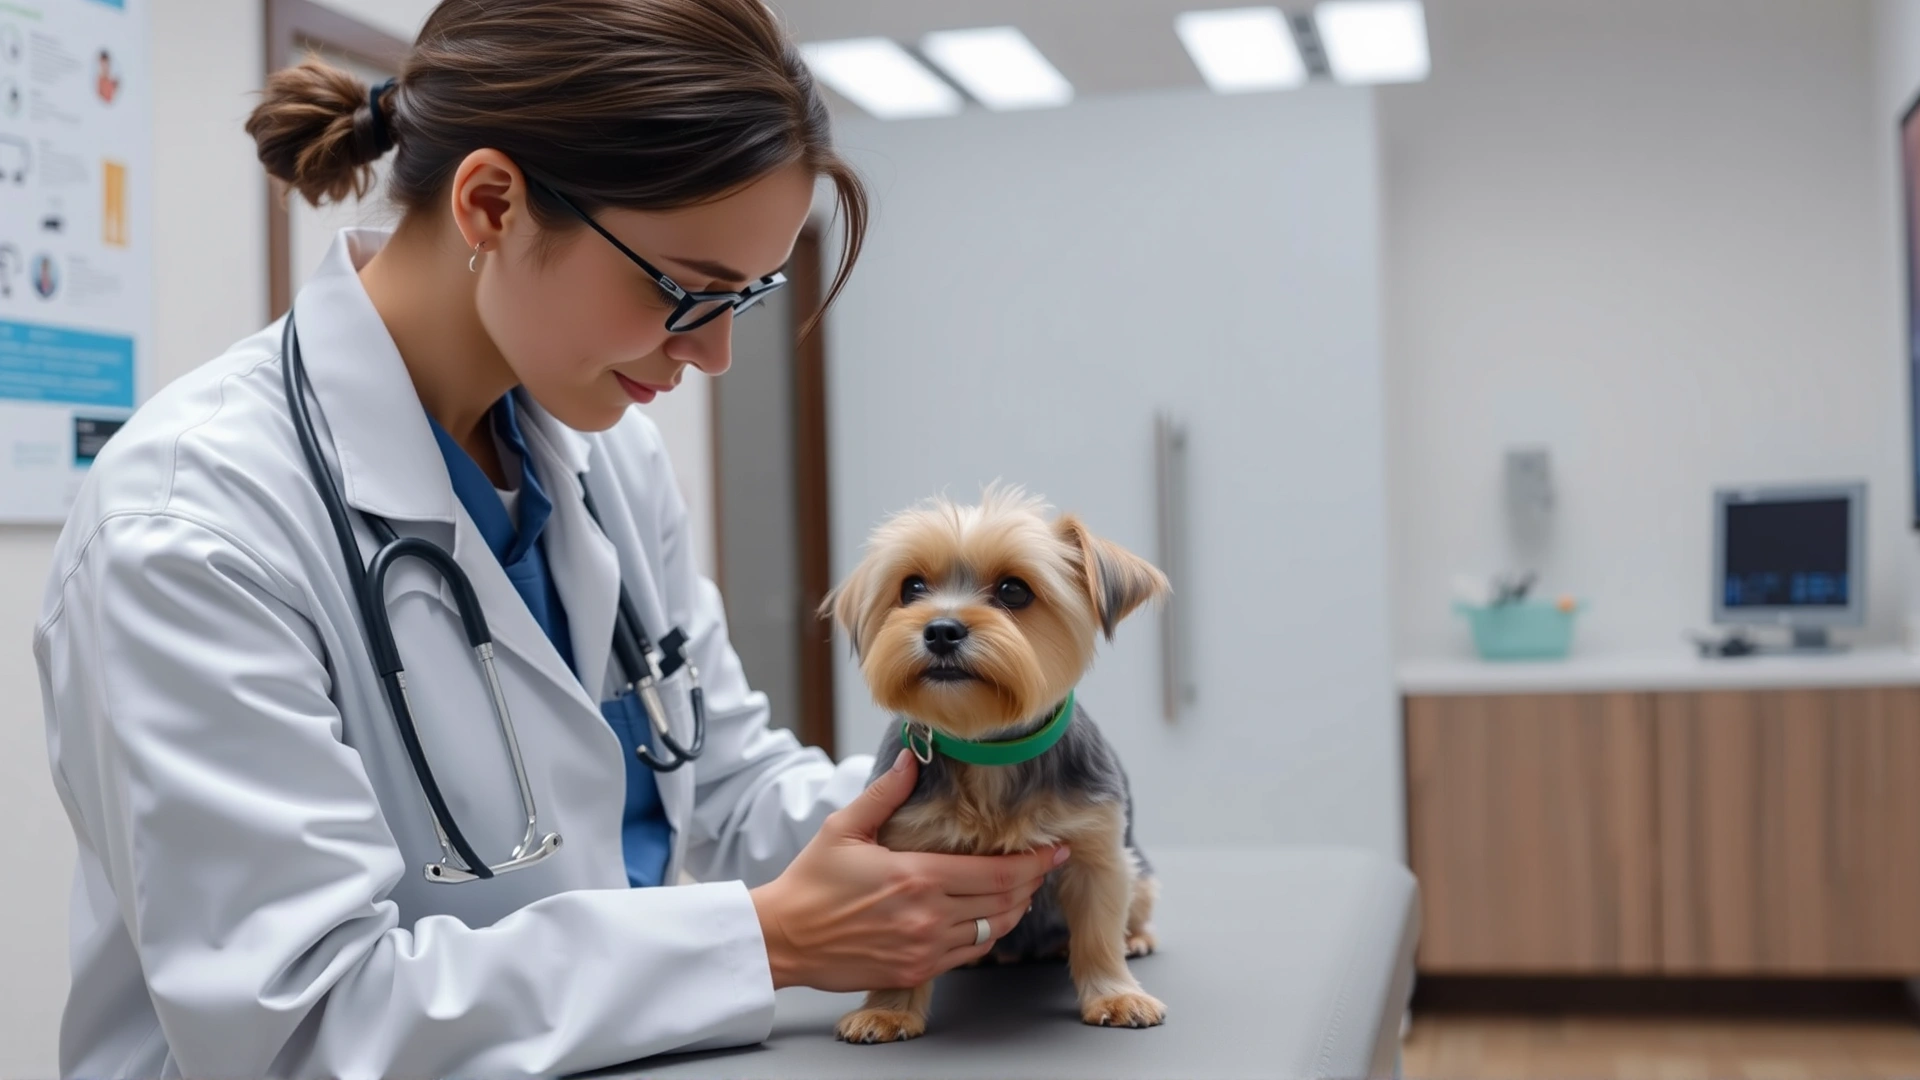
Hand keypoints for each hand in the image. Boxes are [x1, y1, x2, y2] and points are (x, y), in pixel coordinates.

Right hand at [750, 749, 1068, 991]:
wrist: (784, 938)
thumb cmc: (810, 882)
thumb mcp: (845, 828)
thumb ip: (886, 793)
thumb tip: (911, 759)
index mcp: (916, 877)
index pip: (996, 873)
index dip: (1034, 862)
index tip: (1055, 850)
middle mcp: (927, 917)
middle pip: (1004, 903)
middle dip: (1032, 883)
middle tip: (1045, 866)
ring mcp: (924, 948)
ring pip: (992, 931)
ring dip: (1014, 910)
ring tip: (1023, 890)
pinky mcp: (915, 971)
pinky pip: (968, 954)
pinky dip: (988, 935)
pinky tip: (989, 918)